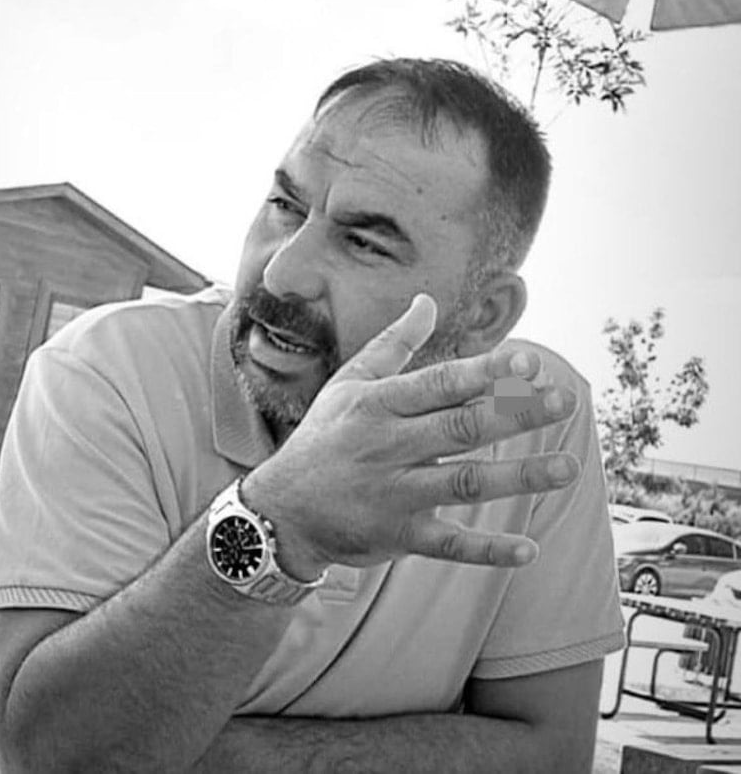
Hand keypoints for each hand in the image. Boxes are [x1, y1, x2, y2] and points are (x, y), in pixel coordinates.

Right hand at [242, 294, 578, 578]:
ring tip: (569, 467)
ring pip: (464, 483)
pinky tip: (529, 547)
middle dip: (515, 414)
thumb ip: (394, 344)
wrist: (280, 510)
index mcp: (379, 405)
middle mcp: (389, 447)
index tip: (528, 360)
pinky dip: (487, 549)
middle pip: (461, 428)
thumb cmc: (323, 437)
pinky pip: (449, 544)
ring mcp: (395, 494)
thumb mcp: (349, 383)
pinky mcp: (400, 536)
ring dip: (518, 477)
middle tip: (564, 401)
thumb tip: (427, 300)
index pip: (439, 384)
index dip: (484, 372)